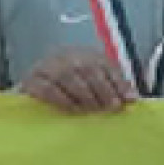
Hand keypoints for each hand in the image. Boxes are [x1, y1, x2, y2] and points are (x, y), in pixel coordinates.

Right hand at [15, 46, 134, 113]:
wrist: (32, 90)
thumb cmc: (69, 92)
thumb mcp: (94, 86)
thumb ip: (113, 89)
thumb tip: (133, 99)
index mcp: (84, 55)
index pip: (105, 65)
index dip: (119, 82)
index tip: (130, 100)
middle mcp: (66, 56)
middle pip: (87, 68)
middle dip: (103, 88)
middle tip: (112, 106)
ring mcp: (47, 66)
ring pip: (67, 75)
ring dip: (84, 94)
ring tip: (93, 109)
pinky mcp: (31, 80)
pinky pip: (46, 88)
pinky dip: (62, 99)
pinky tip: (72, 109)